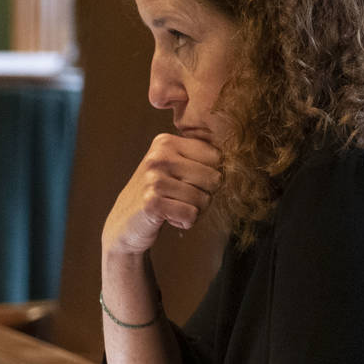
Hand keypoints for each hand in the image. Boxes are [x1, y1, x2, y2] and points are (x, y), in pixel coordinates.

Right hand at [101, 134, 222, 258]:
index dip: (210, 176)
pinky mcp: (151, 202)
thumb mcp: (174, 167)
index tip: (190, 182)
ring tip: (174, 207)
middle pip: (214, 178)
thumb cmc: (159, 194)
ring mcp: (153, 179)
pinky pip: (191, 214)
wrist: (126, 222)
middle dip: (205, 195)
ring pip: (204, 199)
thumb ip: (199, 158)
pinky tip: (168, 217)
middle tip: (183, 199)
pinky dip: (185, 221)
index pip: (216, 156)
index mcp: (166, 142)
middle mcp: (158, 156)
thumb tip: (238, 160)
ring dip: (194, 211)